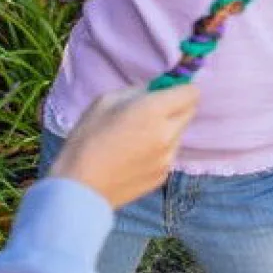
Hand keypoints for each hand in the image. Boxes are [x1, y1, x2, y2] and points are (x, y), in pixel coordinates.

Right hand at [50, 84, 199, 208]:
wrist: (81, 187)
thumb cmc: (88, 138)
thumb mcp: (105, 101)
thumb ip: (136, 92)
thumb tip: (153, 91)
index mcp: (154, 111)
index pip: (191, 92)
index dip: (180, 86)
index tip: (165, 87)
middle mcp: (168, 134)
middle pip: (190, 111)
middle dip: (176, 104)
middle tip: (151, 108)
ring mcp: (168, 158)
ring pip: (179, 133)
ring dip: (167, 127)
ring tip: (136, 135)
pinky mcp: (163, 176)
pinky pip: (169, 153)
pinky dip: (158, 148)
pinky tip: (134, 155)